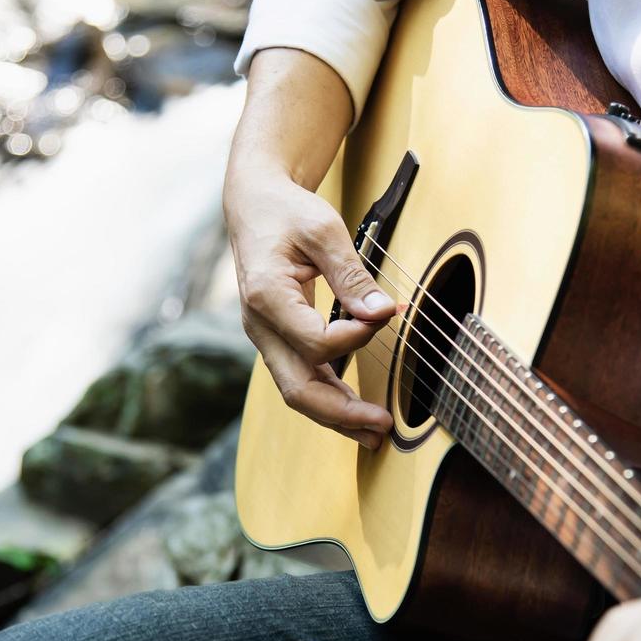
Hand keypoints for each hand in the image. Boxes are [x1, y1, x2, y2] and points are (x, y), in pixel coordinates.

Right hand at [224, 168, 399, 448]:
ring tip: (376, 434)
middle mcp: (260, 326)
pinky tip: (357, 411)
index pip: (315, 341)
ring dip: (337, 417)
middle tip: (383, 425)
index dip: (355, 337)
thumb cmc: (288, 212)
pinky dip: (330, 399)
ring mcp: (266, 338)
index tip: (385, 315)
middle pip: (297, 388)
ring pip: (298, 393)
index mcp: (266, 296)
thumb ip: (353, 274)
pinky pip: (302, 380)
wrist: (255, 206)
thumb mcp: (323, 230)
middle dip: (342, 412)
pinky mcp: (278, 341)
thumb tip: (384, 312)